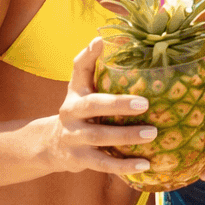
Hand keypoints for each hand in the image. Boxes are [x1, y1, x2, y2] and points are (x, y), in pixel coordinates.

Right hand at [39, 38, 157, 176]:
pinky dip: (124, 166)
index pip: (79, 71)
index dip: (89, 57)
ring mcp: (74, 139)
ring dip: (127, 137)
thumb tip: (100, 38)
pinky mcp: (80, 161)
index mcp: (75, 93)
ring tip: (153, 134)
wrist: (51, 145)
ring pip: (101, 138)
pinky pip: (104, 164)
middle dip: (119, 105)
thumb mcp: (80, 87)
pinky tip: (145, 165)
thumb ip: (89, 64)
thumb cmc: (79, 108)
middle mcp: (70, 114)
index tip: (101, 42)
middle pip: (94, 107)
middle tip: (146, 104)